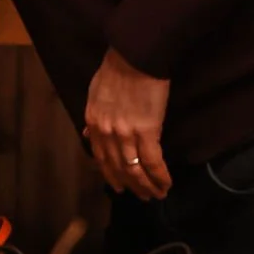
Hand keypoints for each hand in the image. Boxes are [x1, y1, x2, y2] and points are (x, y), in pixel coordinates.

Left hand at [83, 50, 172, 200]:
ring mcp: (125, 134)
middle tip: (141, 196)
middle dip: (130, 185)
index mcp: (93, 122)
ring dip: (146, 186)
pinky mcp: (146, 131)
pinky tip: (166, 184)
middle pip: (117, 167)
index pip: (100, 156)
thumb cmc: (117, 69)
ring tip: (156, 195)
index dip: (110, 174)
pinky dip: (159, 176)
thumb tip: (87, 133)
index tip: (118, 185)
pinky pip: (152, 161)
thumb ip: (92, 117)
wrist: (134, 57)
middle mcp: (106, 133)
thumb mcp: (94, 93)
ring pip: (134, 169)